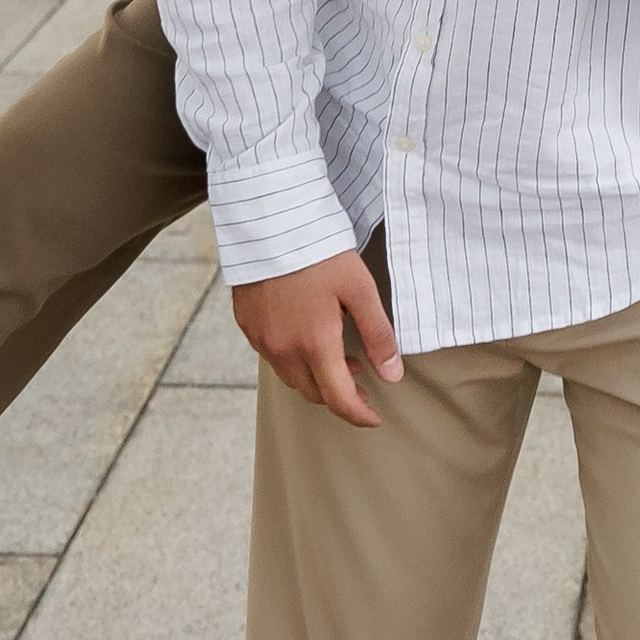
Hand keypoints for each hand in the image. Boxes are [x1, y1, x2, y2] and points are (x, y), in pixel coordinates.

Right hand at [231, 251, 402, 428]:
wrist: (268, 222)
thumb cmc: (319, 251)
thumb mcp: (360, 289)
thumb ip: (378, 334)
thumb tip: (392, 374)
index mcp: (314, 343)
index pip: (338, 399)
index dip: (359, 414)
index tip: (374, 417)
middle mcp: (283, 348)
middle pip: (313, 393)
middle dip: (339, 396)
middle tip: (361, 383)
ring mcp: (261, 338)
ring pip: (291, 377)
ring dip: (316, 378)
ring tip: (339, 359)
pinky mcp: (247, 323)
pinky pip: (272, 356)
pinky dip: (294, 359)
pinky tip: (307, 338)